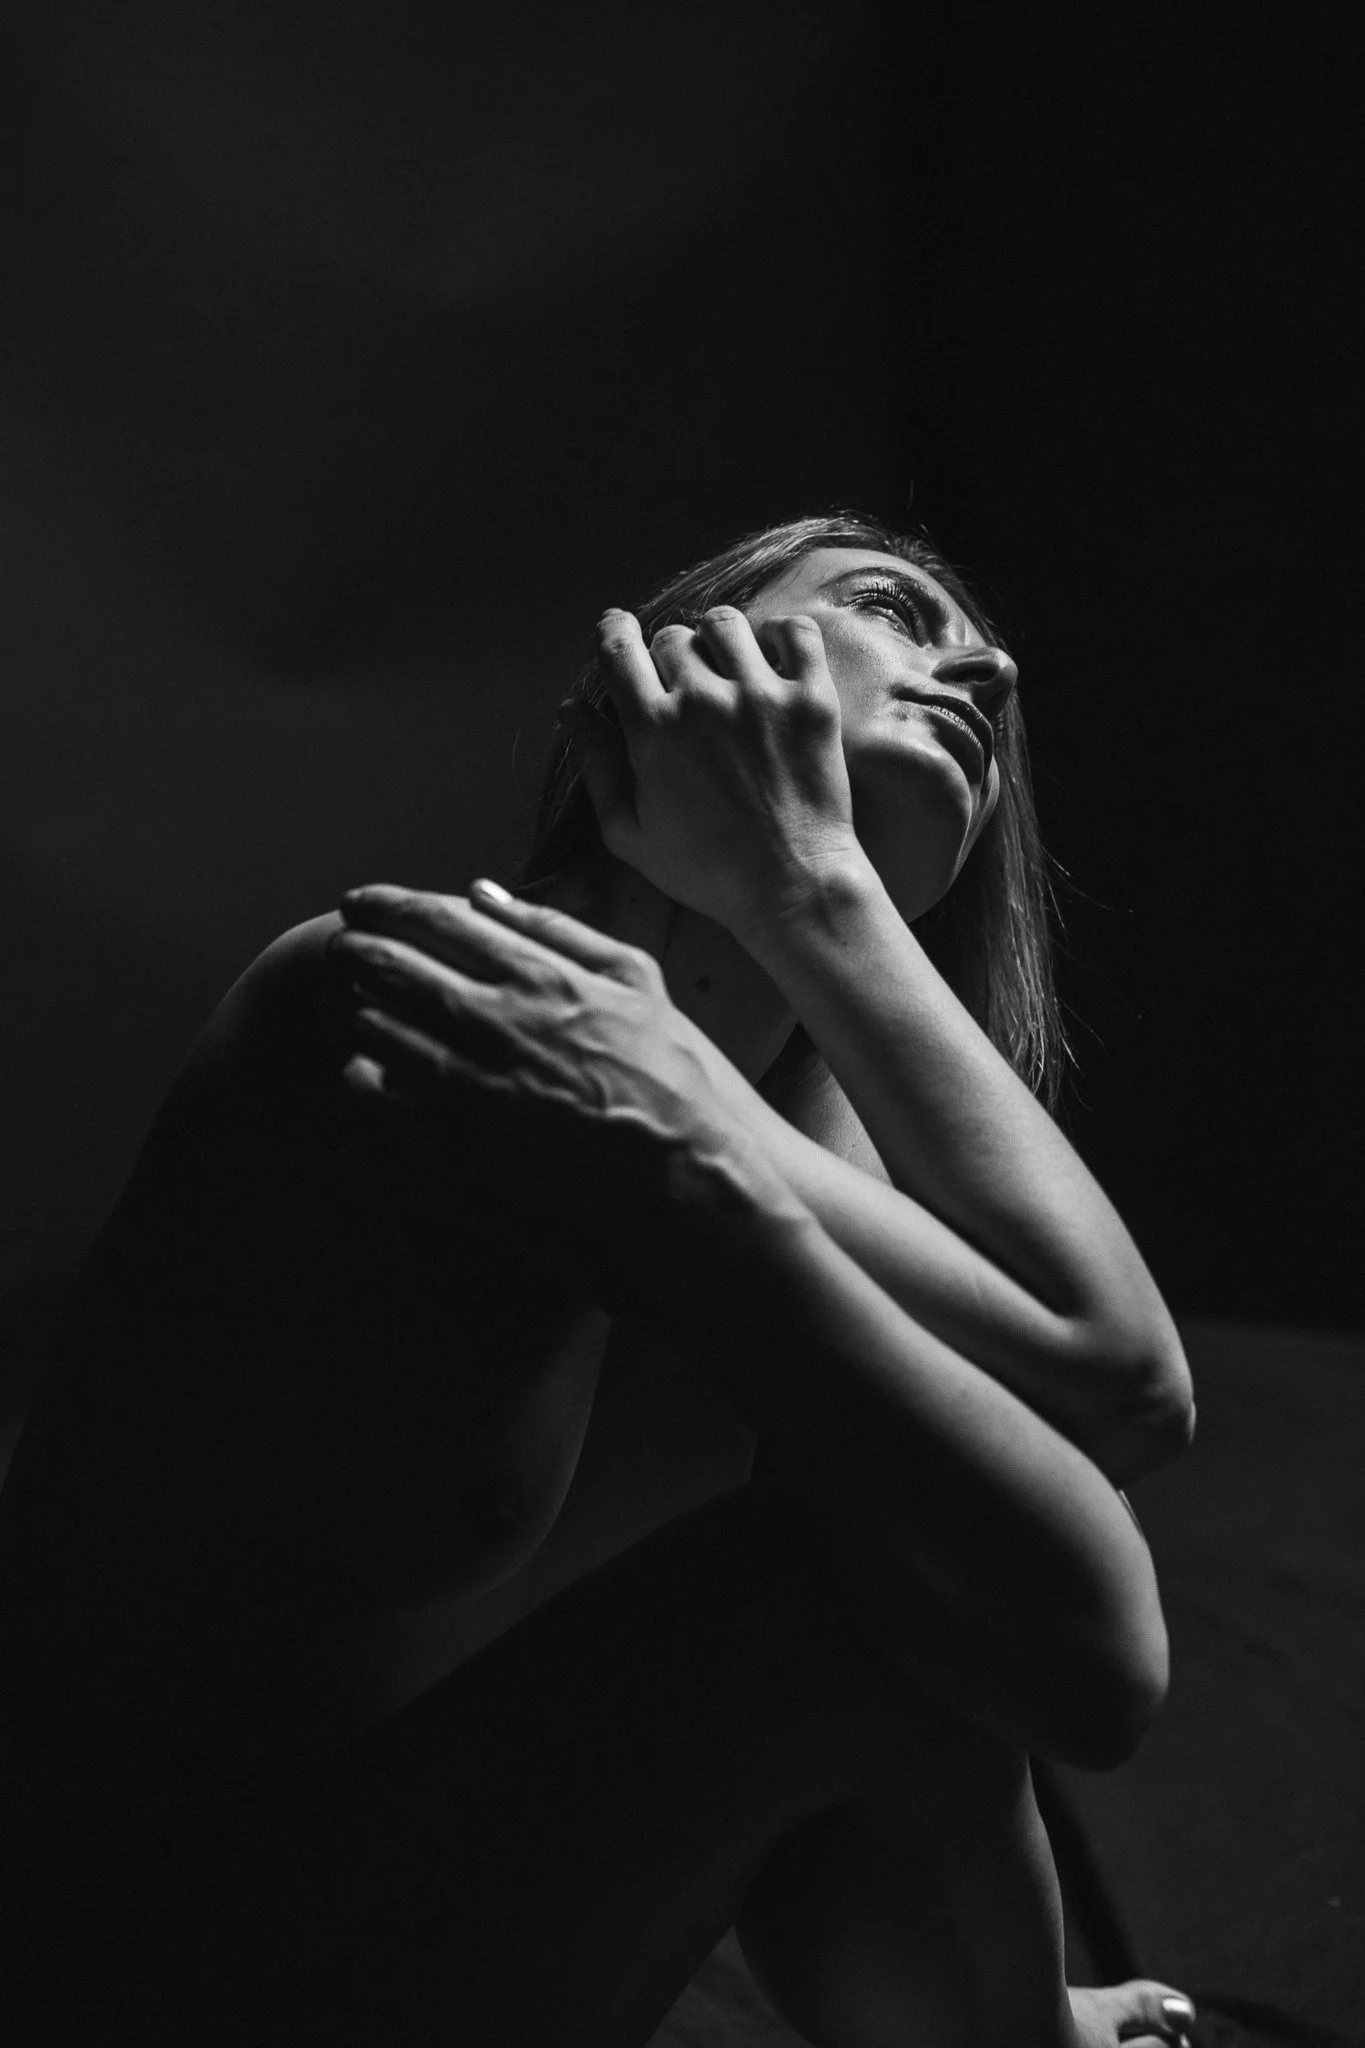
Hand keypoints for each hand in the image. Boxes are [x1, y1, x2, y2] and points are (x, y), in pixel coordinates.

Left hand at [326, 881, 793, 1307]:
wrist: (684, 1181)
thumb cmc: (673, 1078)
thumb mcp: (637, 980)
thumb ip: (556, 930)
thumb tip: (484, 894)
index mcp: (538, 976)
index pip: (435, 921)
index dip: (385, 907)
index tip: (358, 905)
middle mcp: (493, 1024)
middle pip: (390, 970)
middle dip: (356, 953)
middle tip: (343, 950)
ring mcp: (468, 1088)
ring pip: (375, 1031)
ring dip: (361, 1010)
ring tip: (363, 1006)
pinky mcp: (455, 1146)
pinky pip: (379, 1100)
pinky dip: (365, 1076)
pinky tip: (371, 1071)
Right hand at [566, 607, 865, 940]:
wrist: (793, 886)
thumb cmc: (707, 872)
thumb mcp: (629, 833)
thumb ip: (596, 766)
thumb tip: (571, 708)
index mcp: (652, 731)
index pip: (617, 647)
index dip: (613, 632)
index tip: (618, 633)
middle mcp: (703, 702)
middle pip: (671, 637)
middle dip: (668, 656)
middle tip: (683, 686)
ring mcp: (761, 696)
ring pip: (724, 624)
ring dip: (717, 639)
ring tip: (726, 667)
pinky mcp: (812, 700)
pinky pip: (795, 632)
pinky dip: (781, 633)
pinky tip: (773, 657)